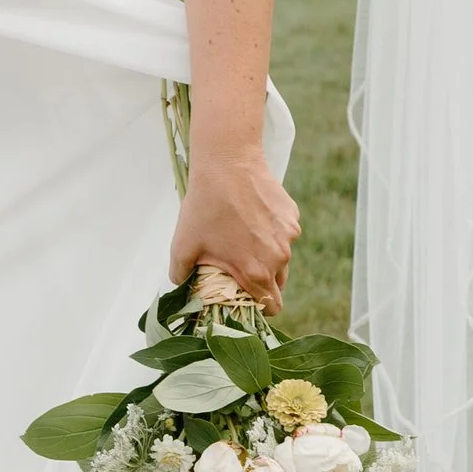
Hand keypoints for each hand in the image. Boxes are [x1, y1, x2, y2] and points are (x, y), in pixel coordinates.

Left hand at [169, 155, 299, 311]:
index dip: (260, 308)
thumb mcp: (183, 244)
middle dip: (262, 282)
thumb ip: (180, 274)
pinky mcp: (292, 216)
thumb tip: (180, 284)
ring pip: (282, 258)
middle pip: (278, 284)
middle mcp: (279, 258)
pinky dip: (272, 233)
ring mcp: (289, 236)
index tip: (246, 299)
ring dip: (267, 256)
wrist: (228, 163)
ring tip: (244, 238)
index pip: (271, 306)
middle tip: (241, 267)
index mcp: (256, 272)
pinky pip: (284, 234)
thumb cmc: (204, 206)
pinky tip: (253, 217)